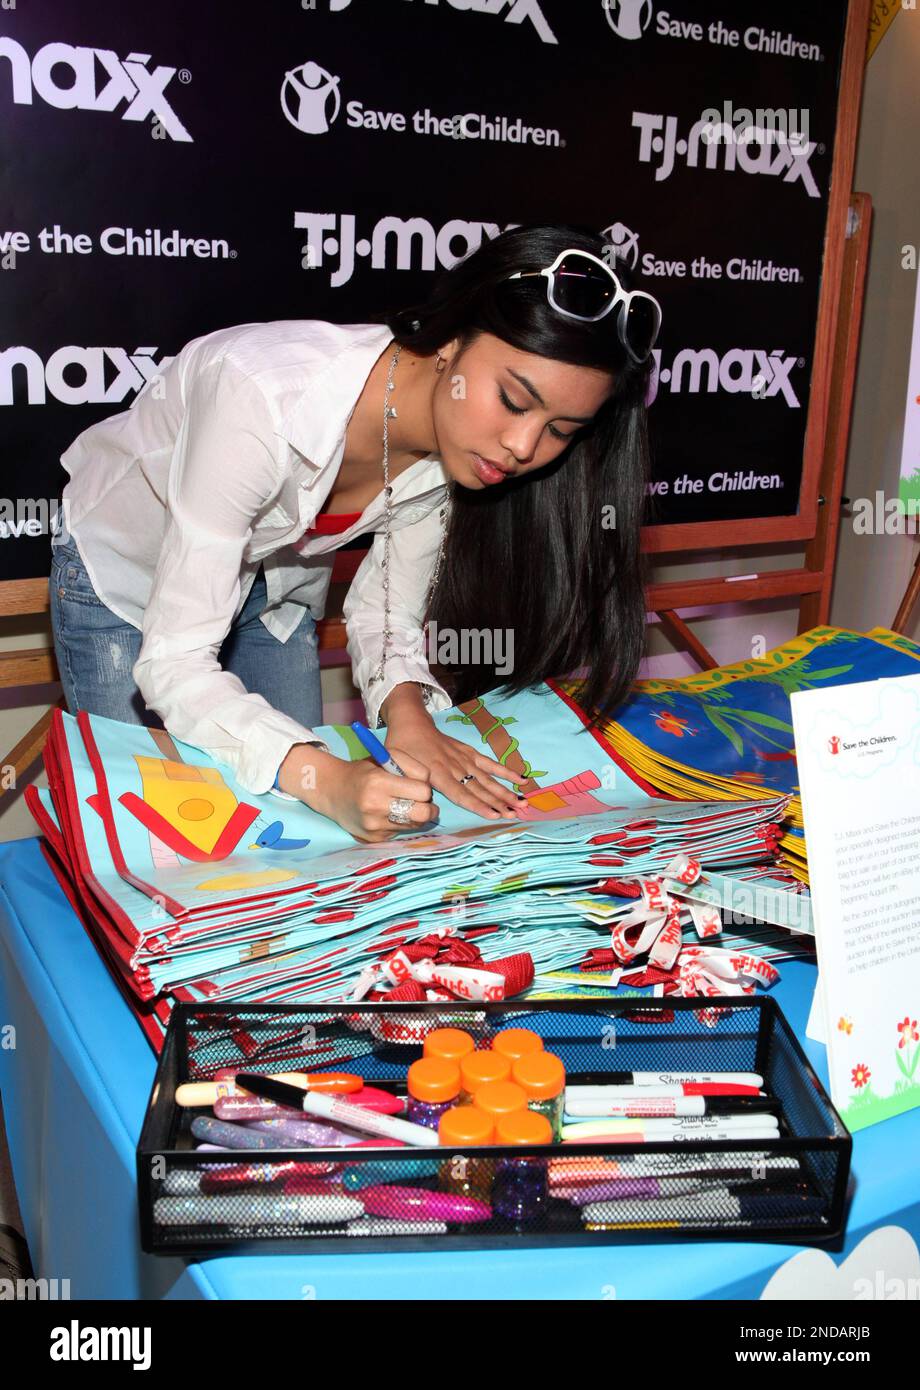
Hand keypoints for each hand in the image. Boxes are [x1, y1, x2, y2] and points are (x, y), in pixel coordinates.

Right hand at [282, 746, 438, 843]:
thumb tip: (430, 783)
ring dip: (417, 816)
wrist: (332, 791)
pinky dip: (402, 824)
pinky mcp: (374, 838)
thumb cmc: (363, 771)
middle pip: (423, 814)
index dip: (424, 787)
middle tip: (422, 801)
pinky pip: (402, 832)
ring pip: (415, 825)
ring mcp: (374, 825)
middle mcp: (375, 806)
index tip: (418, 785)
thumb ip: (409, 765)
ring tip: (406, 805)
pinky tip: (390, 814)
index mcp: (378, 782)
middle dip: (428, 806)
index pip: (422, 791)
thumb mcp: (384, 757)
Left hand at [386, 715, 527, 820]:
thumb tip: (418, 804)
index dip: (478, 805)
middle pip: (480, 789)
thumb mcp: (397, 768)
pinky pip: (490, 764)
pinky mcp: (470, 753)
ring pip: (488, 779)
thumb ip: (409, 786)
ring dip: (505, 792)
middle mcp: (455, 767)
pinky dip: (506, 771)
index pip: (461, 794)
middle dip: (498, 803)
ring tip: (522, 803)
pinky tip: (521, 780)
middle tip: (515, 814)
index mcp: (437, 773)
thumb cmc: (402, 750)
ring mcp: (464, 759)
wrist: (411, 724)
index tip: (494, 815)